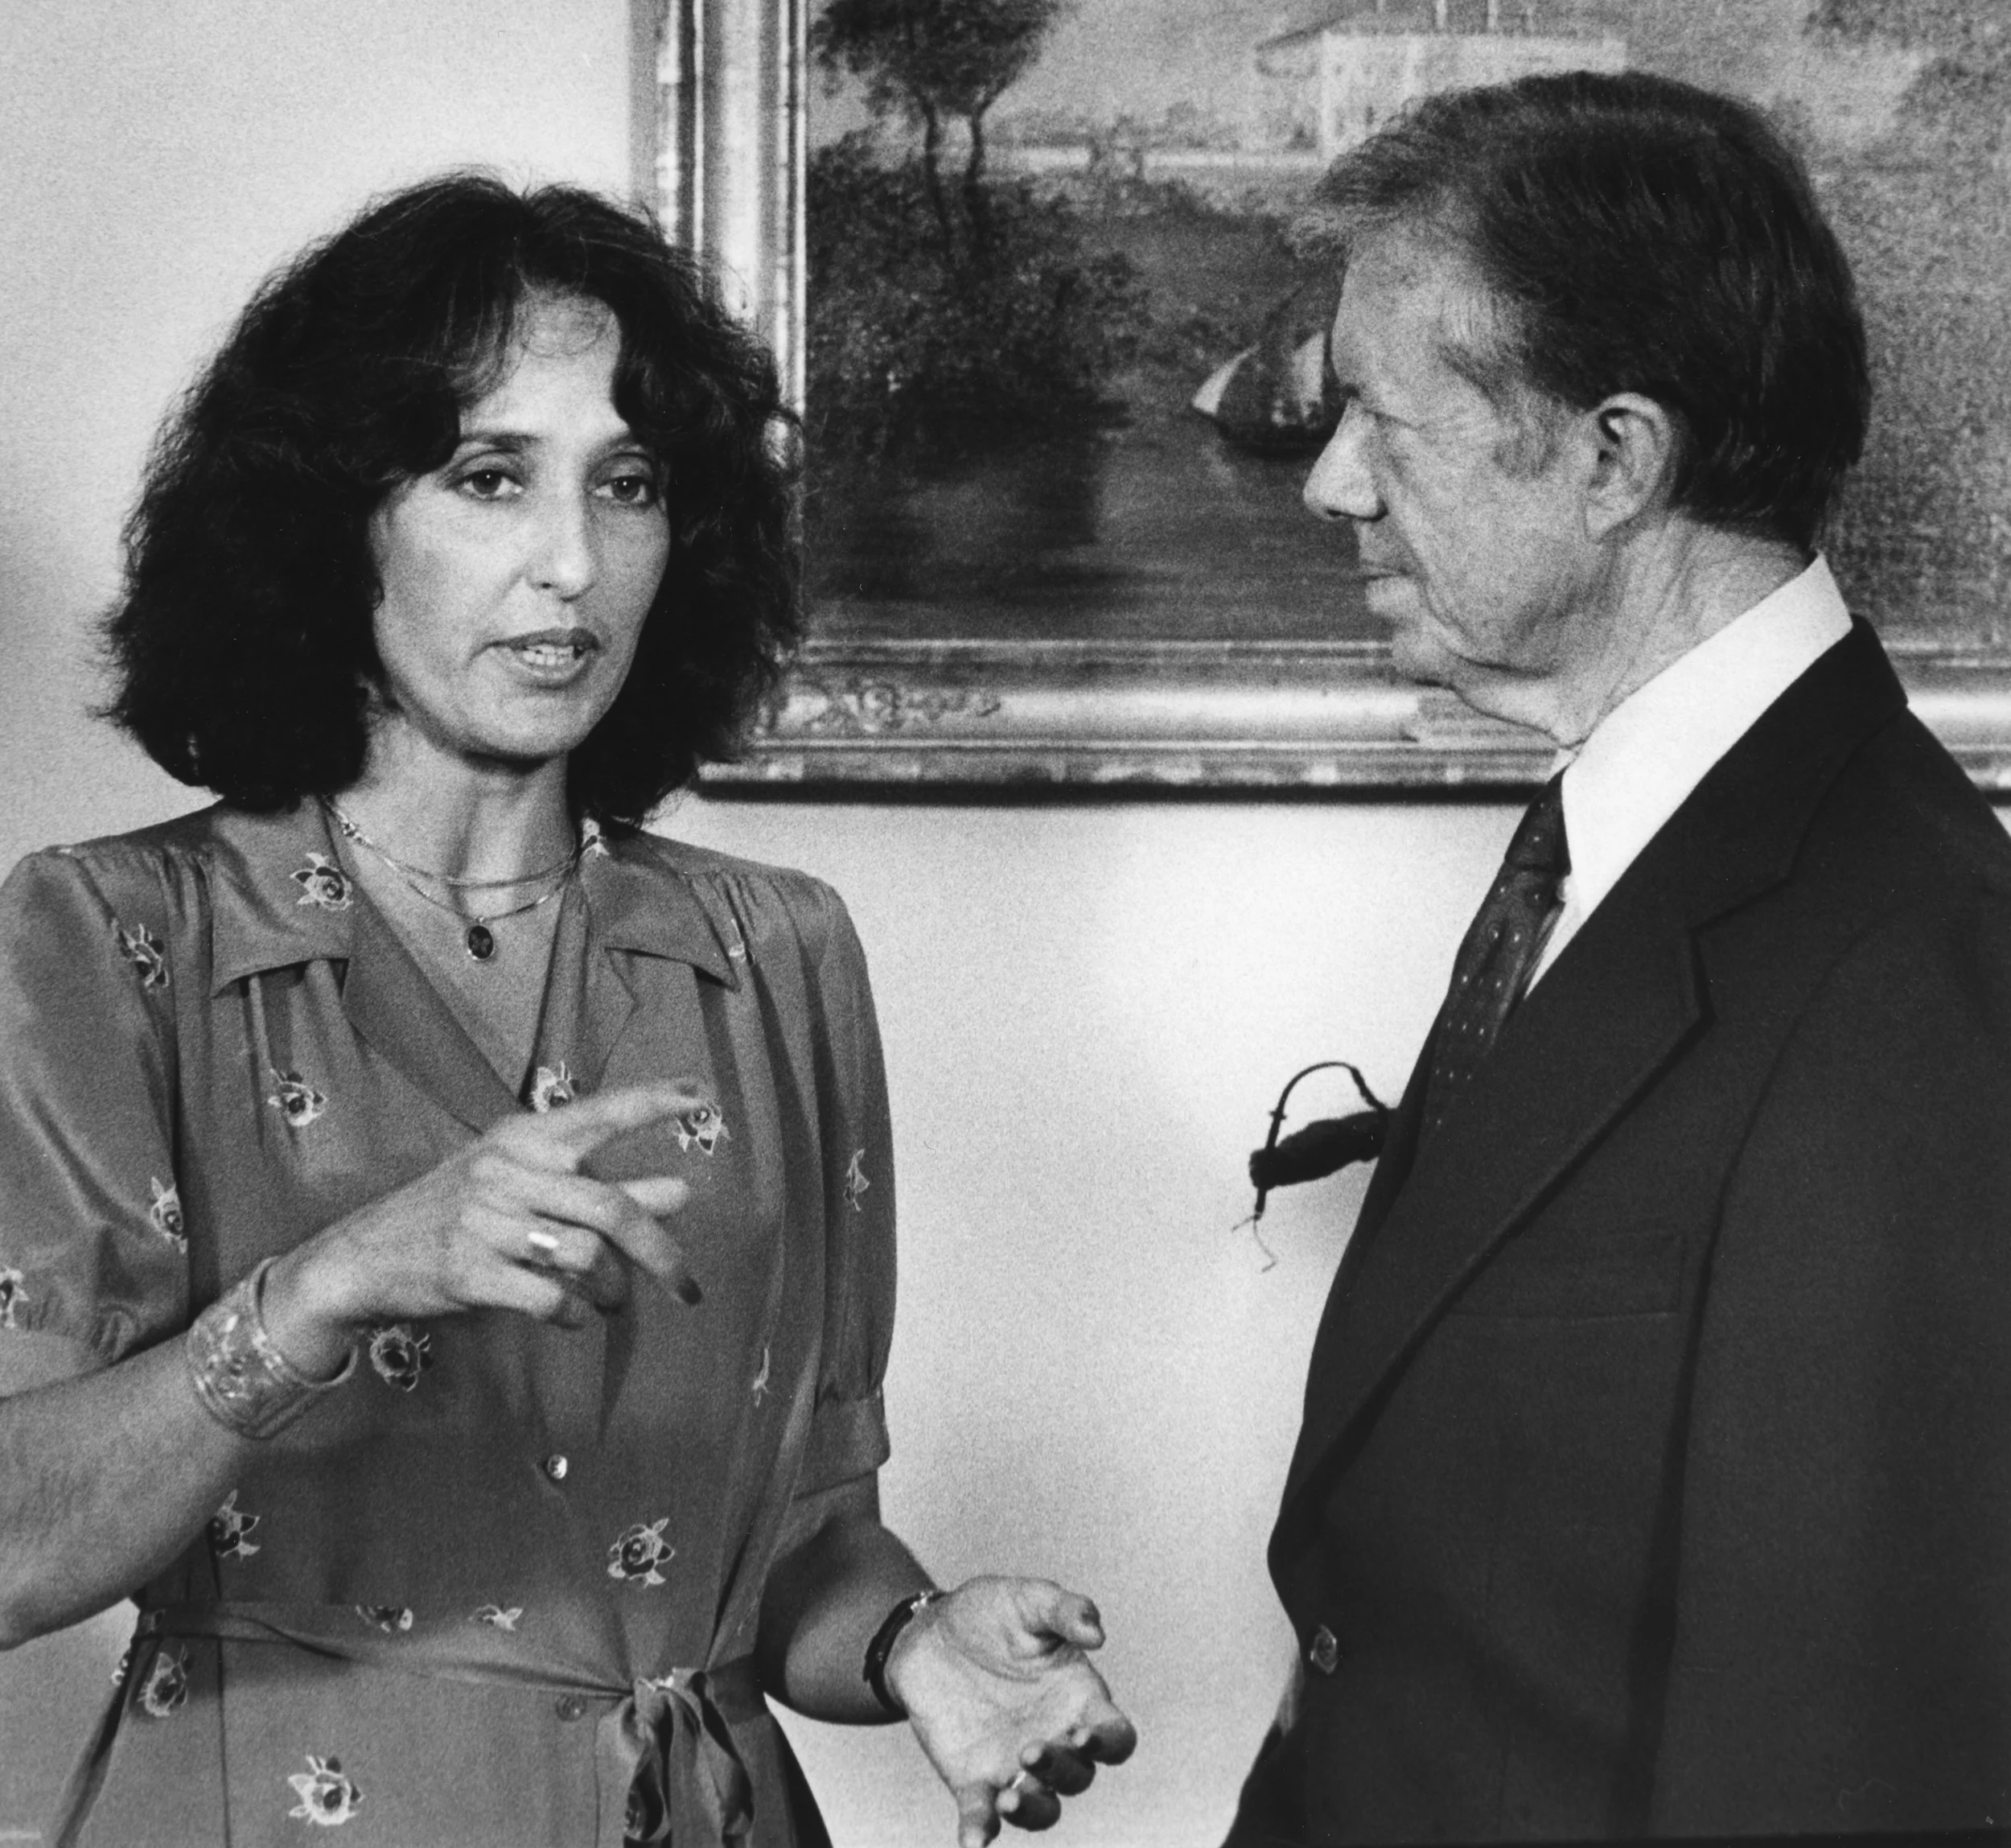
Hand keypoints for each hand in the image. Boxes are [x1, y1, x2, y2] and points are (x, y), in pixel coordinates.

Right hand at [264, 1080, 705, 1373]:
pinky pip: (548, 1297)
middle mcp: (507, 1170)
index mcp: (522, 1138)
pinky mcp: (468, 1271)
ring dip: (614, 1288)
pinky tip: (572, 1316)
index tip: (701, 1095)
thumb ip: (598, 1187)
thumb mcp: (521, 1185)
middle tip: (688, 1285)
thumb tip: (680, 1193)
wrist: (360, 1257)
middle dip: (661, 1252)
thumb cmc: (455, 1214)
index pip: (598, 1113)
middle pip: (611, 1208)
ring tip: (612, 1300)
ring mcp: (484, 1220)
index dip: (652, 1102)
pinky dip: (573, 1314)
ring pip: (586, 1256)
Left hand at [888, 1576, 1136, 1847]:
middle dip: (1061, 1770)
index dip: (1107, 1743)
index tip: (1080, 1732)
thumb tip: (1097, 1634)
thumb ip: (1065, 1610)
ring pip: (1042, 1807)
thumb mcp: (1027, 1599)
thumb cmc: (989, 1612)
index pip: (1115, 1737)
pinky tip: (972, 1845)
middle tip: (1030, 1747)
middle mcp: (1054, 1739)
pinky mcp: (973, 1779)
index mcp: (1077, 1700)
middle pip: (1079, 1776)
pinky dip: (979, 1835)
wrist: (928, 1631)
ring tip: (1009, 1796)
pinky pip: (982, 1817)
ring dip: (1032, 1809)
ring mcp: (1014, 1764)